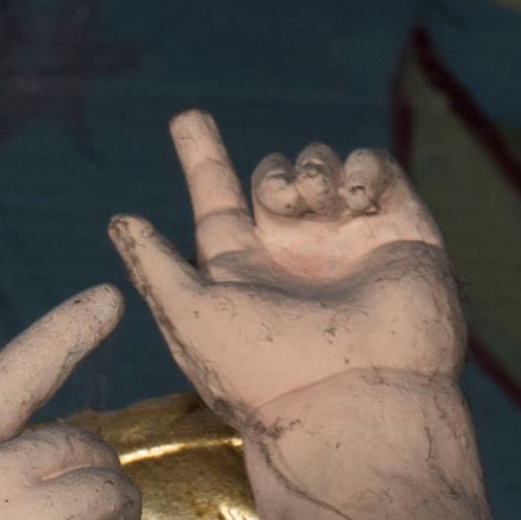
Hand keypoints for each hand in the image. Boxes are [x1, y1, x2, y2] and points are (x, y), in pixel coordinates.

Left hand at [109, 112, 462, 438]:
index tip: (186, 118)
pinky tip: (352, 201)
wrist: (354, 401)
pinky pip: (376, 170)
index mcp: (242, 273)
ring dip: (311, 168)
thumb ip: (154, 267)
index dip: (202, 159)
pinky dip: (361, 169)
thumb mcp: (189, 317)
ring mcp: (347, 245)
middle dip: (273, 175)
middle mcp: (294, 258)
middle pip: (275, 177)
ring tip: (314, 204)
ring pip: (323, 167)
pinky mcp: (400, 233)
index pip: (217, 201)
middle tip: (278, 205)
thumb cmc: (261, 371)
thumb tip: (120, 220)